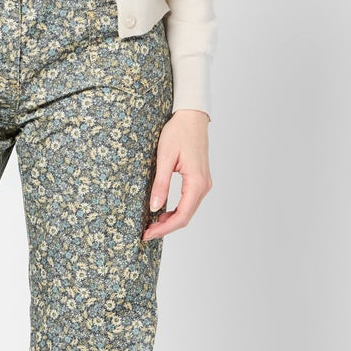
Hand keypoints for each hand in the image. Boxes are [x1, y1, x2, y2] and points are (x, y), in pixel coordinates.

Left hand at [143, 110, 211, 239]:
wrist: (192, 117)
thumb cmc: (178, 132)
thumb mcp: (165, 158)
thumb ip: (161, 184)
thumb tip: (155, 208)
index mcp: (197, 183)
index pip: (181, 216)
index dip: (164, 228)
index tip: (147, 233)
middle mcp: (204, 186)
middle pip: (186, 217)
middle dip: (165, 227)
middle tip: (146, 233)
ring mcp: (203, 183)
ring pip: (188, 211)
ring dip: (170, 220)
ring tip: (151, 224)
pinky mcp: (200, 180)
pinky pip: (189, 201)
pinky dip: (176, 210)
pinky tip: (162, 212)